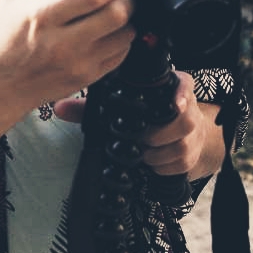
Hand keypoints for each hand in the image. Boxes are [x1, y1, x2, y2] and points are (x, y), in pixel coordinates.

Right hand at [0, 0, 135, 110]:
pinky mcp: (89, 78)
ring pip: (125, 35)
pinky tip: (113, 29)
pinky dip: (124, 38)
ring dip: (129, 17)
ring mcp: (78, 63)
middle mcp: (62, 42)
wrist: (3, 82)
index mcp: (43, 15)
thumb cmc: (8, 34)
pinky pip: (122, 55)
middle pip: (116, 14)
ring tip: (120, 7)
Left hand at [54, 71, 224, 183]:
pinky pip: (181, 164)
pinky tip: (153, 163)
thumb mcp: (119, 107)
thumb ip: (89, 107)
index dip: (182, 94)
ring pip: (181, 146)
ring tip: (143, 153)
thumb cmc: (143, 117)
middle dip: (158, 135)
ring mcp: (193, 134)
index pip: (185, 85)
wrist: (175, 136)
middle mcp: (187, 109)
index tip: (176, 103)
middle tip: (141, 140)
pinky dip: (163, 167)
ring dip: (158, 154)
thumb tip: (59, 108)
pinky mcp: (192, 155)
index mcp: (171, 90)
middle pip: (184, 121)